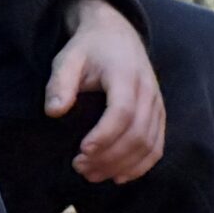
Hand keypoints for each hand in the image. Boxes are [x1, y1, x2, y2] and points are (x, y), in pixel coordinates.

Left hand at [46, 0, 164, 183]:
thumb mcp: (67, 59)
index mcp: (126, 76)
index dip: (105, 135)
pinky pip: (157, 147)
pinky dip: (140, 166)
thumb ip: (59, 84)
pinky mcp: (159, 117)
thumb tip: (54, 112)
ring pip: (149, 145)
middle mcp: (148, 92)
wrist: (117, 36)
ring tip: (93, 175)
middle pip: (137, 134)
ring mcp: (157, 106)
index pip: (123, 112)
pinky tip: (119, 177)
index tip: (82, 151)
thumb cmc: (89, 49)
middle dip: (110, 157)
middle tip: (80, 168)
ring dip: (122, 166)